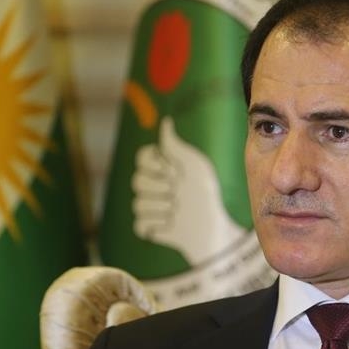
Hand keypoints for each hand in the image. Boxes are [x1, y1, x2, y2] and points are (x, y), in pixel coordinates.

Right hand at [132, 116, 244, 264]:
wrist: (211, 223)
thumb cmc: (205, 191)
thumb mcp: (193, 164)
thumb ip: (174, 144)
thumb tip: (166, 121)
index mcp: (159, 167)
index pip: (142, 157)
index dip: (158, 165)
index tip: (175, 172)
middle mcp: (149, 185)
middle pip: (137, 181)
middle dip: (162, 188)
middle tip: (178, 192)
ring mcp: (146, 207)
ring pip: (138, 204)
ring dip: (163, 207)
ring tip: (178, 209)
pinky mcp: (146, 227)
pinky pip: (140, 223)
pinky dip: (159, 224)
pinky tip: (173, 223)